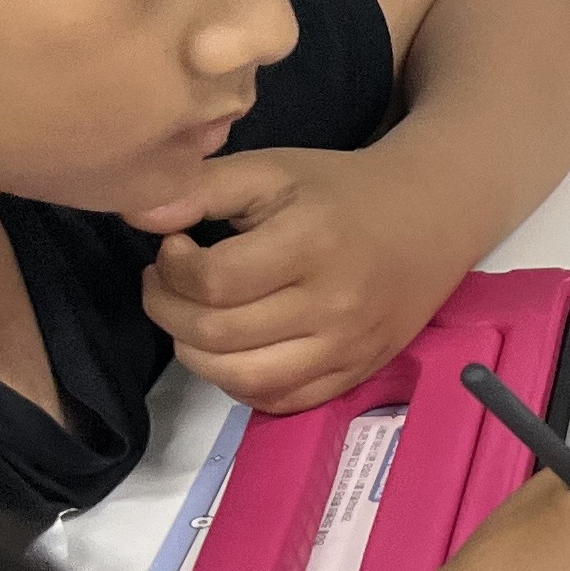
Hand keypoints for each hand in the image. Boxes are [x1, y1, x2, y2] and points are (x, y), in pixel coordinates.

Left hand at [132, 147, 481, 411]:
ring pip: (242, 378)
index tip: (173, 246)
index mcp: (311, 244)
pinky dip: (239, 383)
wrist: (428, 221)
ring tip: (192, 317)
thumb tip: (141, 216)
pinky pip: (279, 401)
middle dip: (168, 309)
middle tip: (166, 283)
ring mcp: (346, 348)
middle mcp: (333, 306)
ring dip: (194, 353)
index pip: (213, 281)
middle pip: (217, 335)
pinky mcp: (354, 374)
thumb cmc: (340, 191)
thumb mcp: (273, 170)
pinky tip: (233, 348)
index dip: (170, 269)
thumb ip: (202, 187)